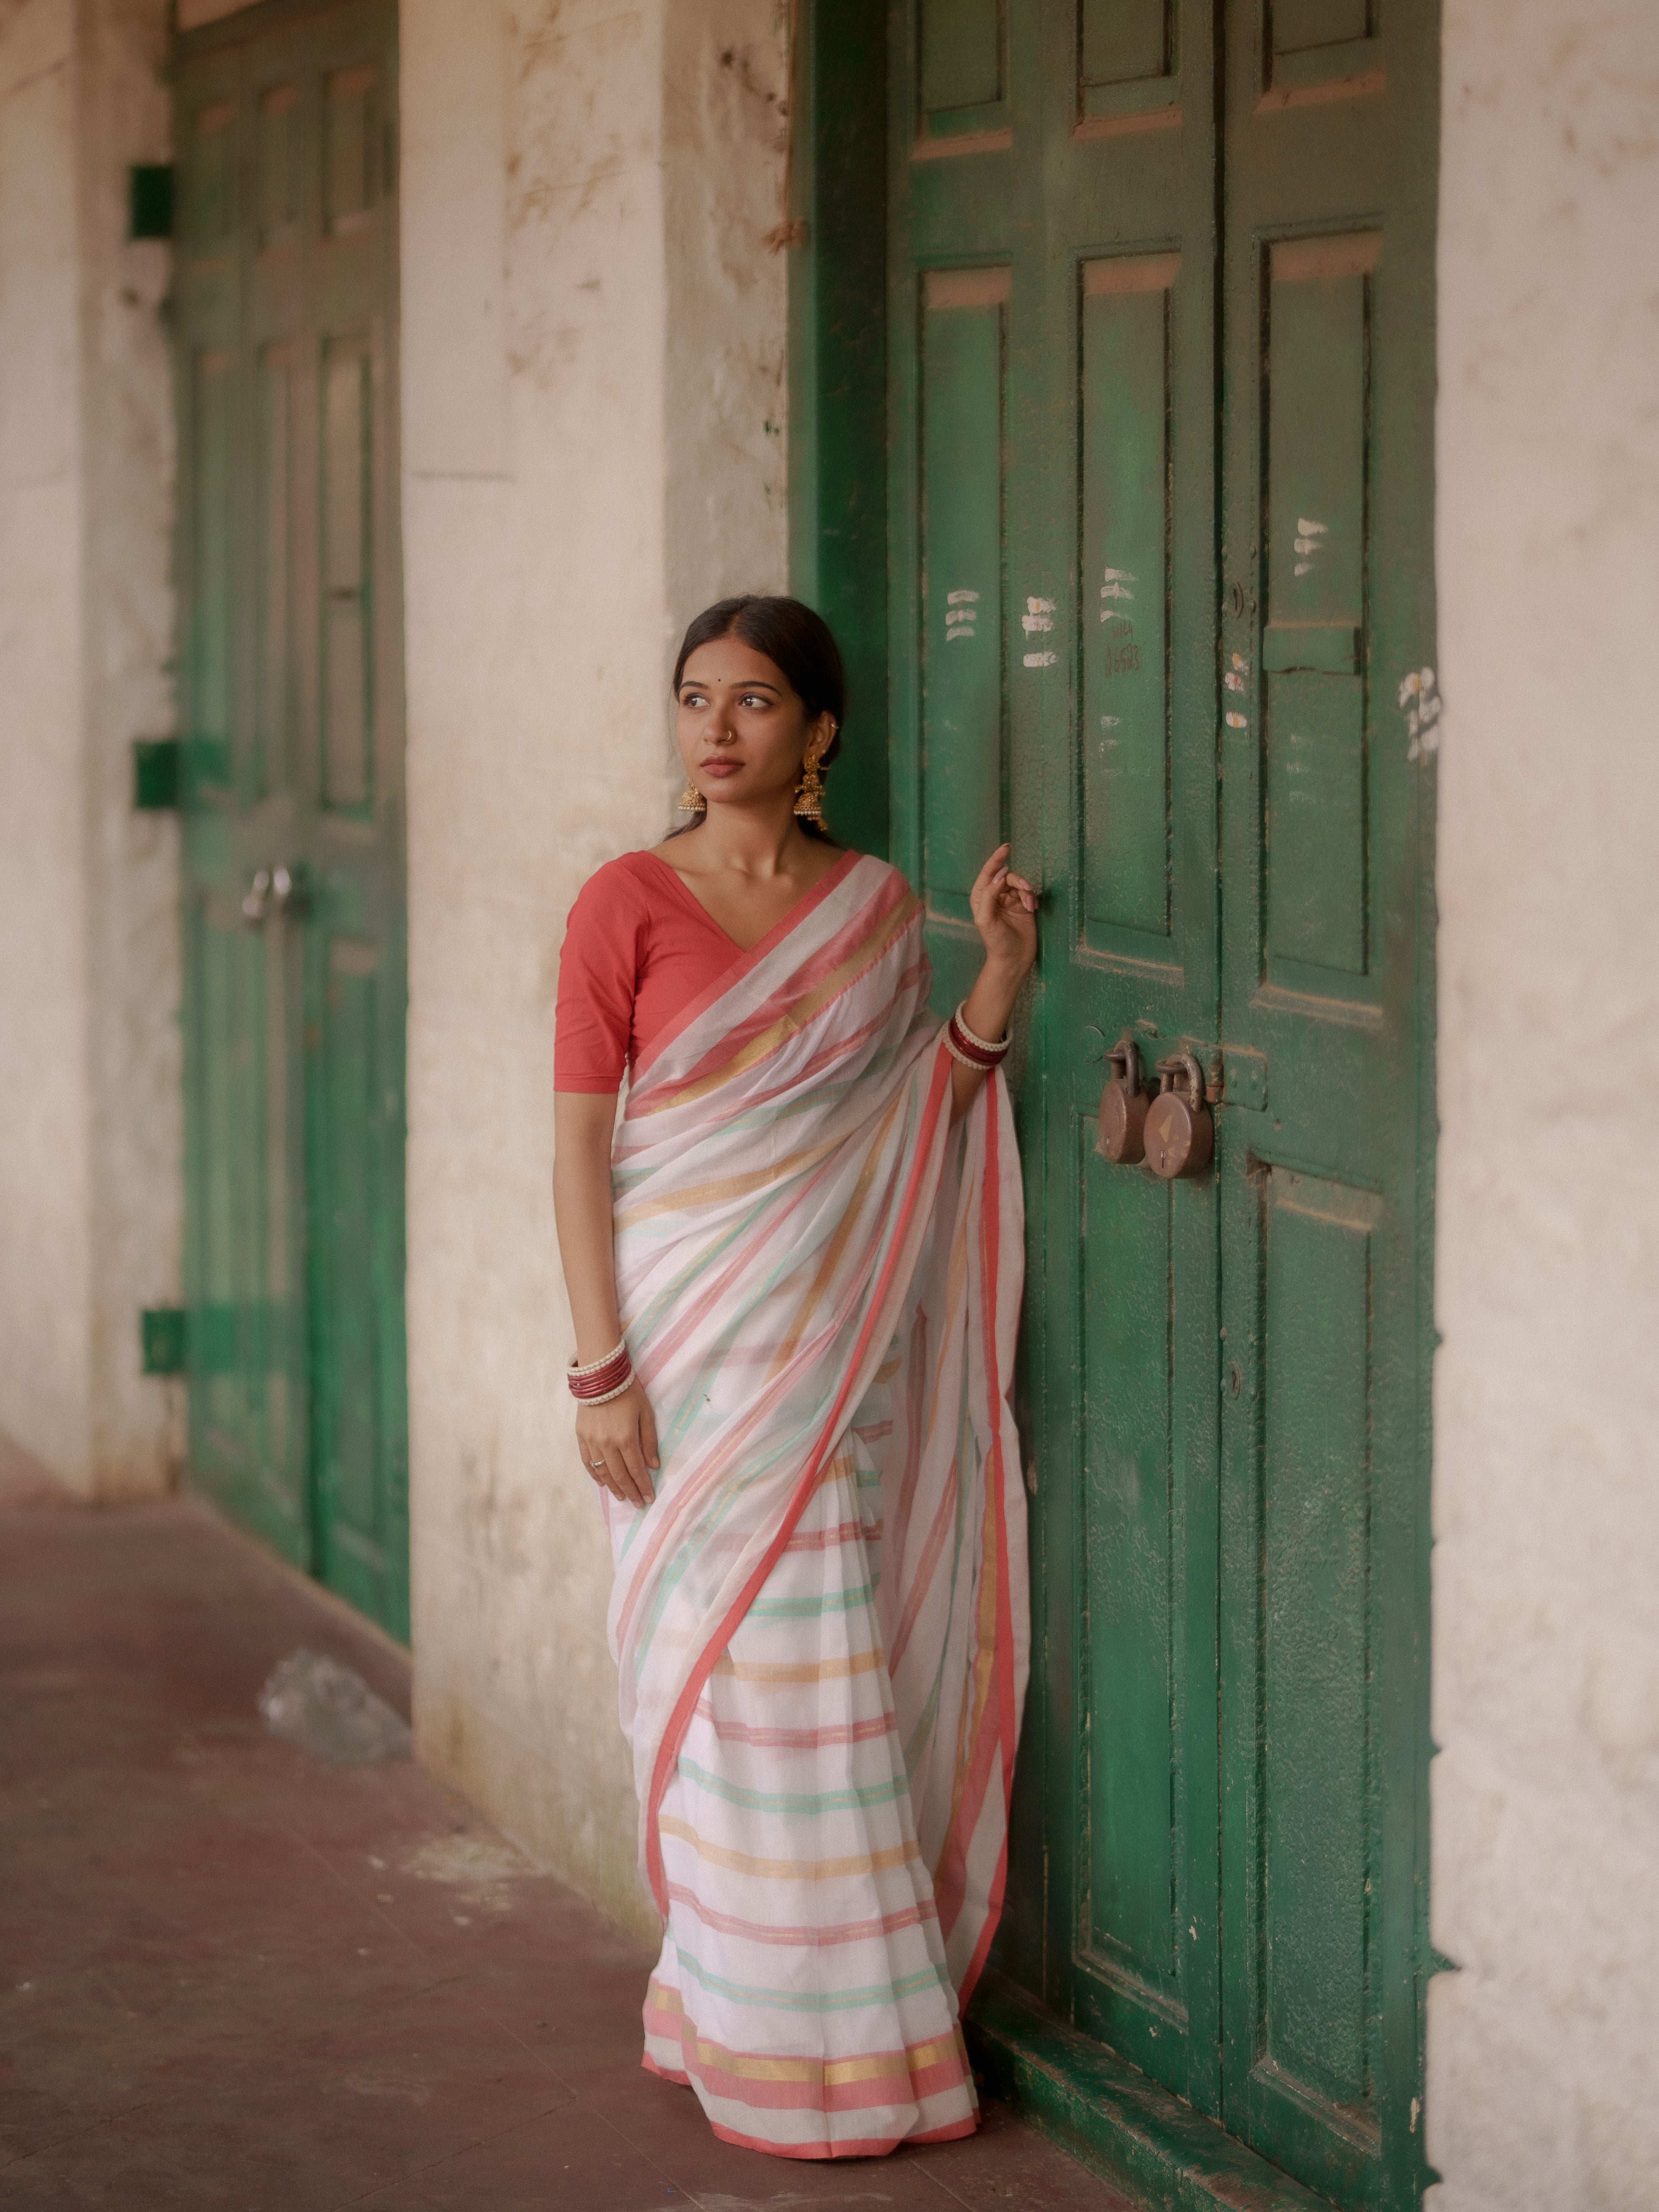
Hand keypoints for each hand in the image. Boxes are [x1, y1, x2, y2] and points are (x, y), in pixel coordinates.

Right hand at [576, 1380, 658, 1509]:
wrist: (601, 1374)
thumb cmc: (629, 1391)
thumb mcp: (646, 1413)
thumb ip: (649, 1440)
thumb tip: (653, 1465)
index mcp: (626, 1437)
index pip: (636, 1469)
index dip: (643, 1486)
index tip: (648, 1498)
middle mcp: (607, 1443)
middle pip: (619, 1475)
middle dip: (630, 1491)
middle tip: (637, 1503)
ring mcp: (592, 1440)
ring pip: (602, 1471)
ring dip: (613, 1487)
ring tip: (622, 1496)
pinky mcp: (581, 1435)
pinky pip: (587, 1461)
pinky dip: (595, 1474)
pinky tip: (602, 1483)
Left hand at [970, 843, 1037, 976]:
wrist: (1013, 959)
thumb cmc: (995, 941)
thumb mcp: (986, 919)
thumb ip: (990, 895)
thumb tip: (1000, 875)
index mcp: (981, 897)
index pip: (988, 873)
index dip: (996, 859)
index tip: (1006, 847)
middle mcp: (995, 896)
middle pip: (1007, 876)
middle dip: (1017, 880)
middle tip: (1026, 889)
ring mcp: (1010, 901)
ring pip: (1020, 884)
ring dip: (1026, 890)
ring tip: (1030, 904)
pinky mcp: (1023, 906)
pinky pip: (1029, 893)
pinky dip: (1032, 898)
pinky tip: (1033, 908)